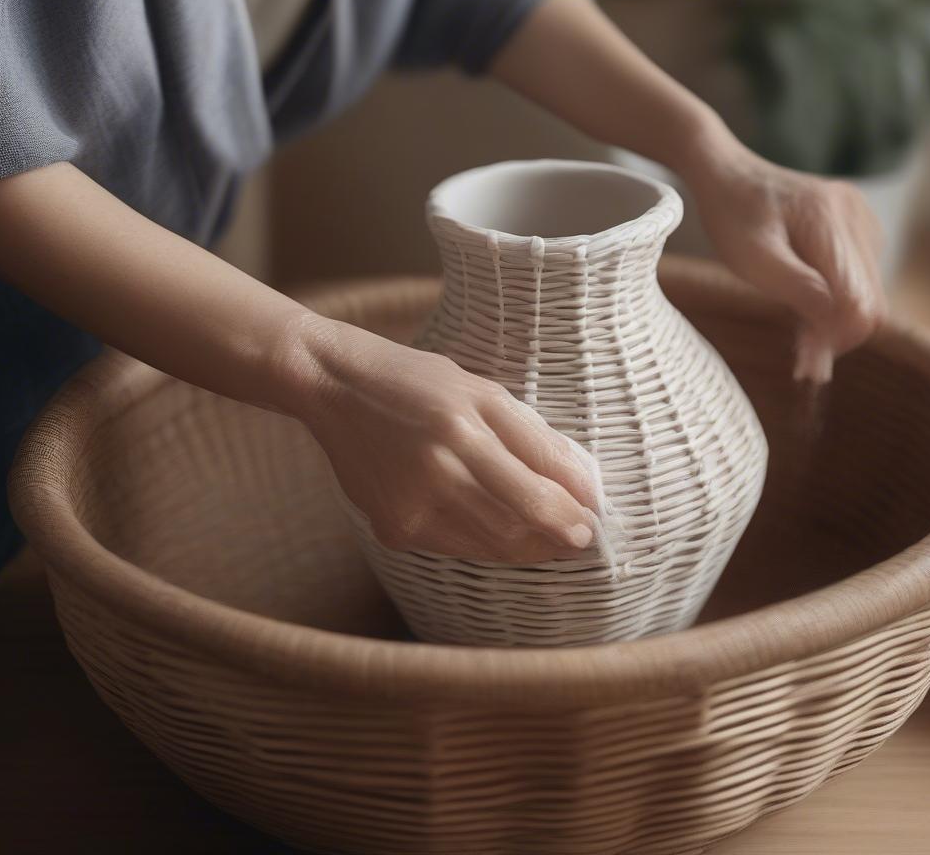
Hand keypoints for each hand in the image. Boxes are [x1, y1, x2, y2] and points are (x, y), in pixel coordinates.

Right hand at [289, 315, 598, 560]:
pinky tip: (503, 532)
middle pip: (517, 525)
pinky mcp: (392, 528)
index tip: (595, 519)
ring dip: (529, 547)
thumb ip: (532, 436)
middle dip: (557, 536)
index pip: (536, 491)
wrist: (334, 386)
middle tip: (580, 537)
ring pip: (490, 545)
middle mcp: (436, 470)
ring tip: (551, 538)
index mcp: (463, 428)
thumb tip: (583, 482)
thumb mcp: (481, 391)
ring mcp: (410, 505)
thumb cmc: (416, 381)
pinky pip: (456, 547)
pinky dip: (488, 545)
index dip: (573, 512)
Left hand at [682, 129, 885, 381]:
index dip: (838, 339)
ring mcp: (860, 218)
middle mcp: (855, 217)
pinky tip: (805, 306)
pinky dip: (837, 299)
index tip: (806, 364)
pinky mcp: (856, 225)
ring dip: (837, 319)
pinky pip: (861, 274)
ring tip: (797, 335)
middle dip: (838, 335)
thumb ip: (796, 286)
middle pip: (871, 300)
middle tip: (800, 360)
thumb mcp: (752, 257)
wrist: (726, 173)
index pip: (861, 303)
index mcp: (831, 221)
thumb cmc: (730, 215)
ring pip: (868, 291)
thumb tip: (836, 322)